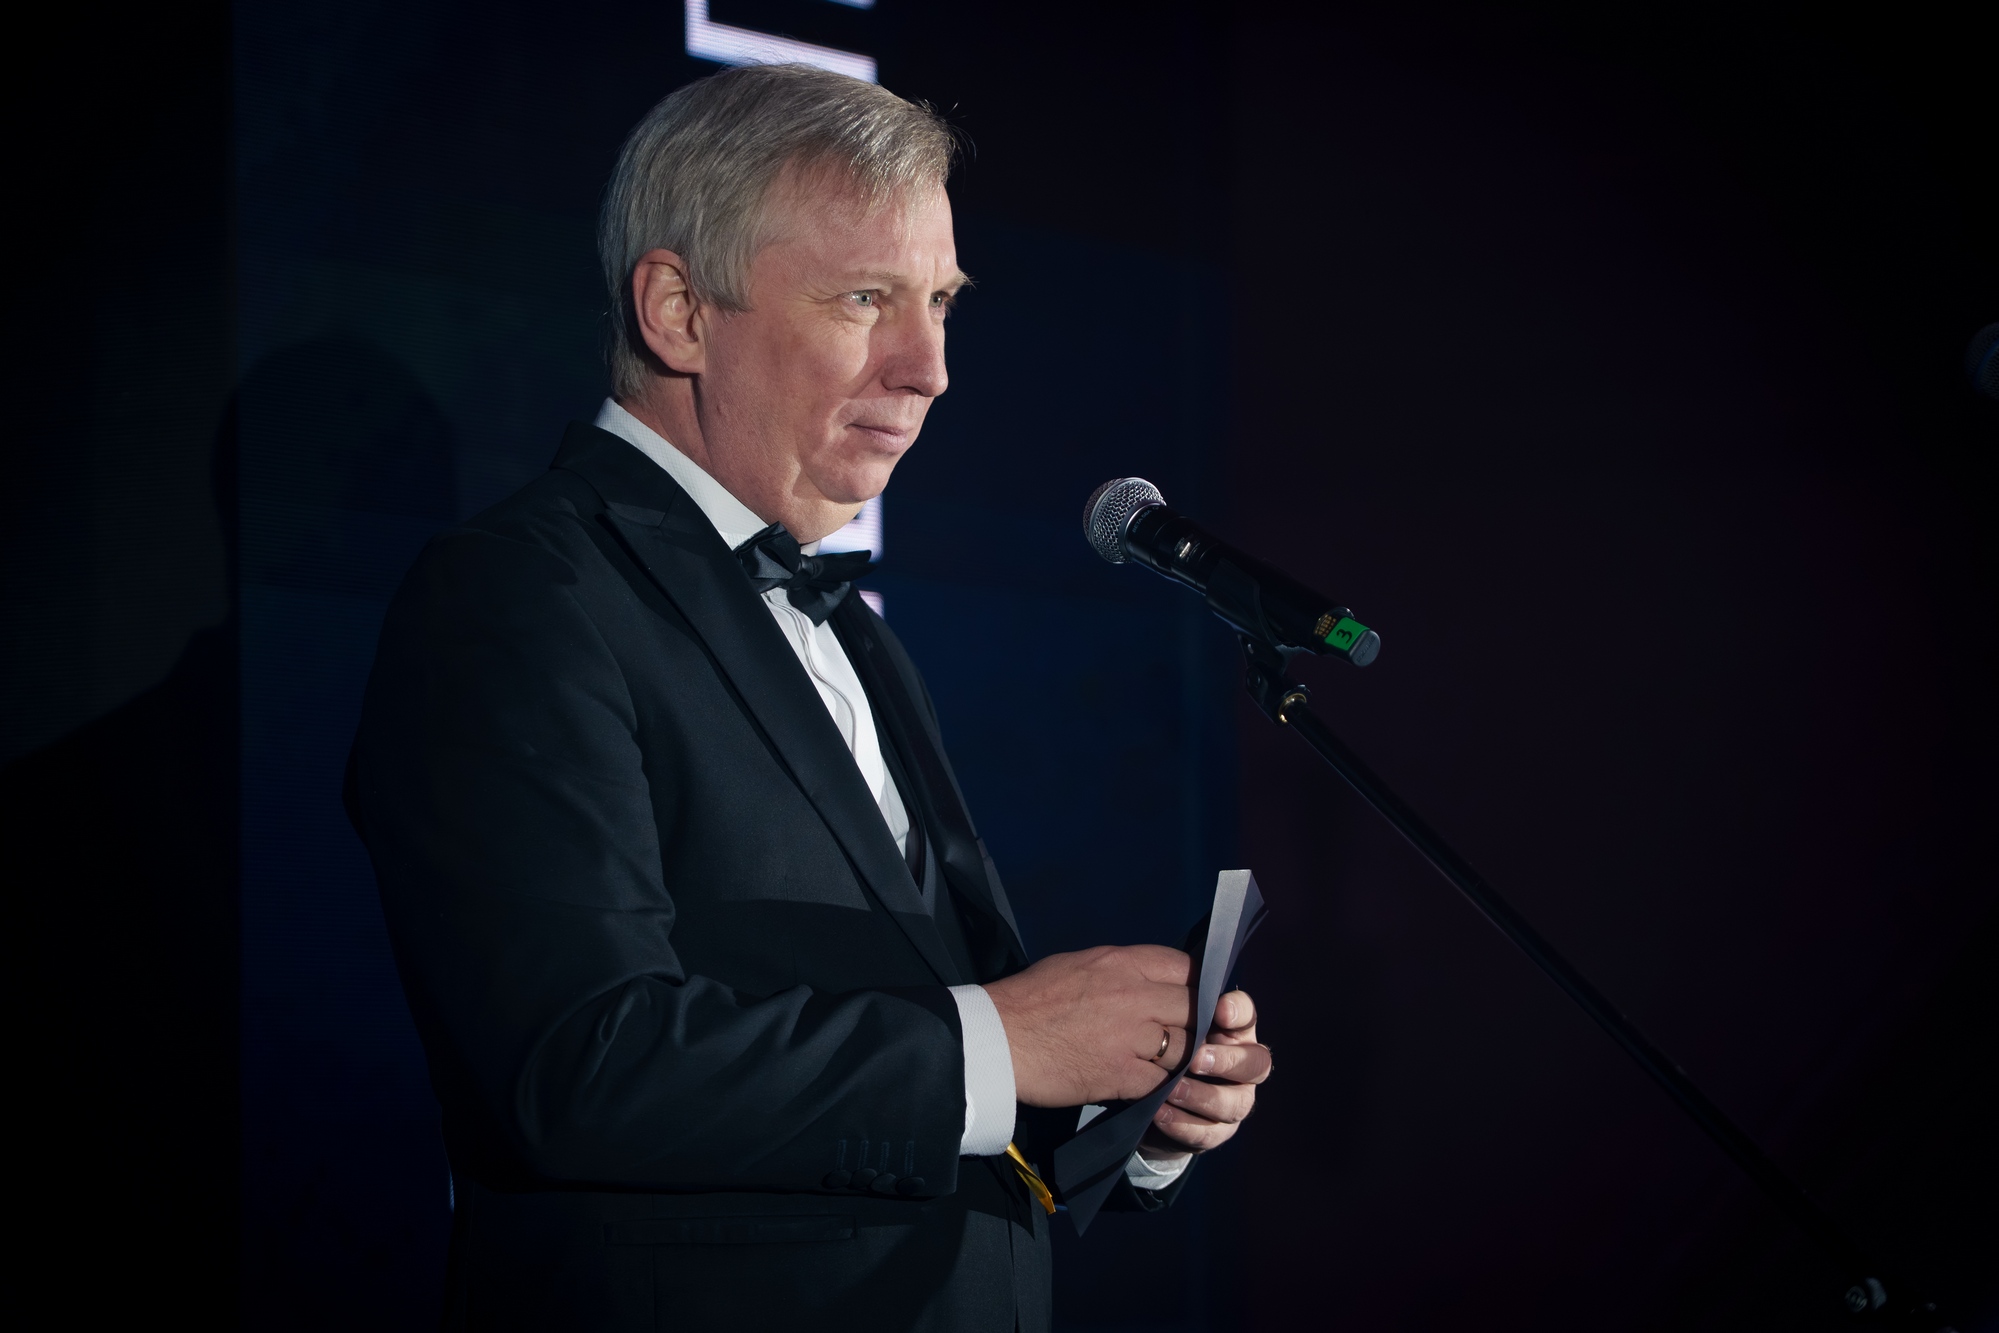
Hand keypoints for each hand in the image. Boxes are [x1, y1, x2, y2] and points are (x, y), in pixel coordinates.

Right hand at [982, 945, 1193, 1106]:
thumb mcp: (1078, 964)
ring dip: (1181, 1058)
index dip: (1197, 984)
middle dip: (1196, 1023)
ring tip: (1171, 1064)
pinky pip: (1162, 1082)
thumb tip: (1146, 979)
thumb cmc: (1029, 998)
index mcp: (1122, 963)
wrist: (996, 1039)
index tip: (1198, 998)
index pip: (1185, 966)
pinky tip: (1149, 1086)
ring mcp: (1131, 1038)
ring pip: (1185, 1048)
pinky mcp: (1123, 1076)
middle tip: (1191, 1036)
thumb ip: (1120, 970)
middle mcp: (1135, 996)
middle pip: (1194, 1008)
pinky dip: (1160, 1086)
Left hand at [1139, 989, 1269, 1158]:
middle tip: (1196, 1059)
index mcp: (1232, 1031)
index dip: (1237, 1012)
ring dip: (1204, 1096)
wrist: (1143, 1098)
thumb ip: (1170, 1004)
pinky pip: (1209, 1133)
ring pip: (1236, 1103)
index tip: (1219, 1010)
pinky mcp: (1217, 1132)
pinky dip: (1184, 1124)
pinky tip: (1160, 1113)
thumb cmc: (1158, 1046)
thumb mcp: (1160, 1022)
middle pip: (1256, 1063)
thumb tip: (1161, 982)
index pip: (1246, 1015)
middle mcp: (1243, 1064)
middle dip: (1228, 1061)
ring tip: (1171, 1090)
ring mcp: (1235, 1100)